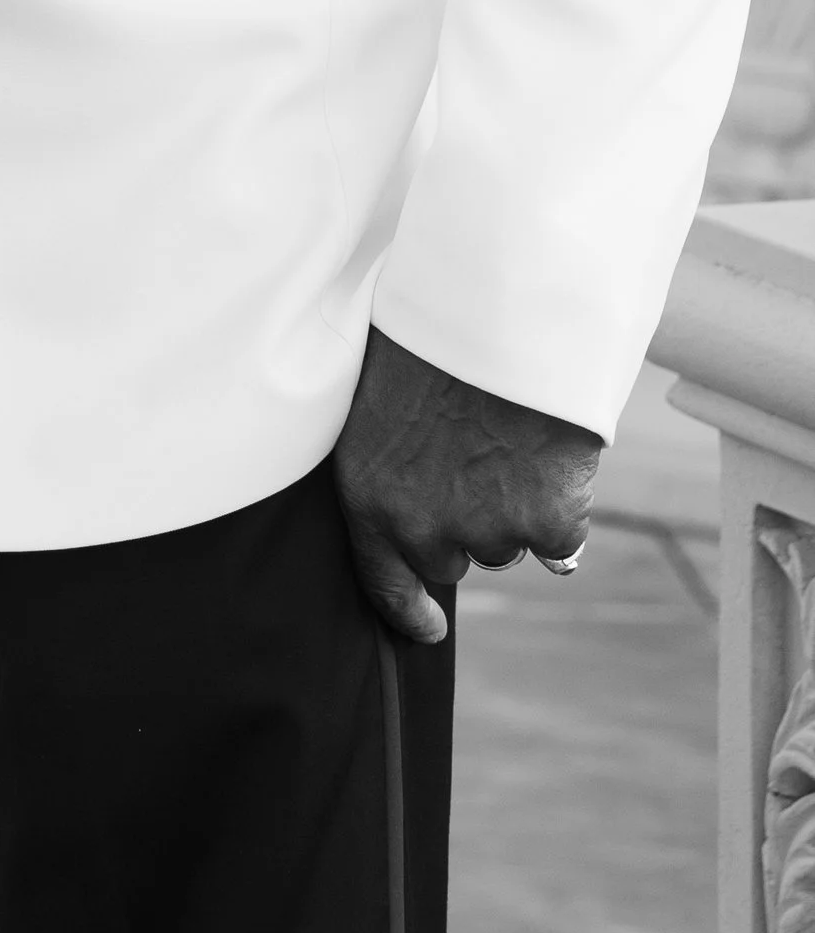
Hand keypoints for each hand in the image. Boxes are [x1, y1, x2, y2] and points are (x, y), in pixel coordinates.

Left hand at [333, 326, 600, 644]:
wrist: (501, 306)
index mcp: (366, 489)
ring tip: (513, 440)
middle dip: (465, 521)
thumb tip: (409, 481)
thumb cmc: (433, 329)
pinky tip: (555, 459)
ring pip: (508, 543)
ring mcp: (488, 528)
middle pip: (453, 558)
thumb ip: (391, 453)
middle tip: (478, 458)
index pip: (380, 578)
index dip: (405, 609)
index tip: (428, 626)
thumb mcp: (379, 390)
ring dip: (513, 507)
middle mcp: (422, 524)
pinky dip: (564, 506)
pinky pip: (562, 539)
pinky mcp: (550, 524)